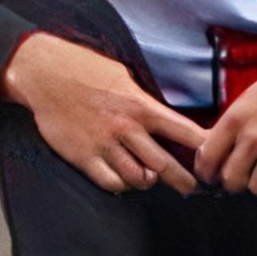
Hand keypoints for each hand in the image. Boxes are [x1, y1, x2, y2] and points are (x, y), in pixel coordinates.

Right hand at [1, 34, 212, 191]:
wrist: (44, 73)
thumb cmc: (84, 68)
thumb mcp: (123, 76)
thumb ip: (144, 100)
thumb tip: (164, 117)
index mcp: (141, 106)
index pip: (184, 132)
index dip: (204, 148)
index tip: (213, 156)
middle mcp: (126, 128)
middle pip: (166, 165)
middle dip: (184, 180)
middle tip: (190, 187)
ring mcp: (104, 144)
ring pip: (139, 178)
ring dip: (148, 180)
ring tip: (150, 178)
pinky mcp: (84, 156)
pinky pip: (111, 182)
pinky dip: (121, 184)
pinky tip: (122, 177)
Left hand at [200, 33, 256, 196]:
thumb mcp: (250, 97)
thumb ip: (232, 125)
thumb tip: (212, 149)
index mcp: (236, 118)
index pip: (207, 158)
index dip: (207, 172)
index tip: (212, 176)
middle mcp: (254, 136)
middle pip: (231, 180)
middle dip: (236, 181)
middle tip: (245, 175)